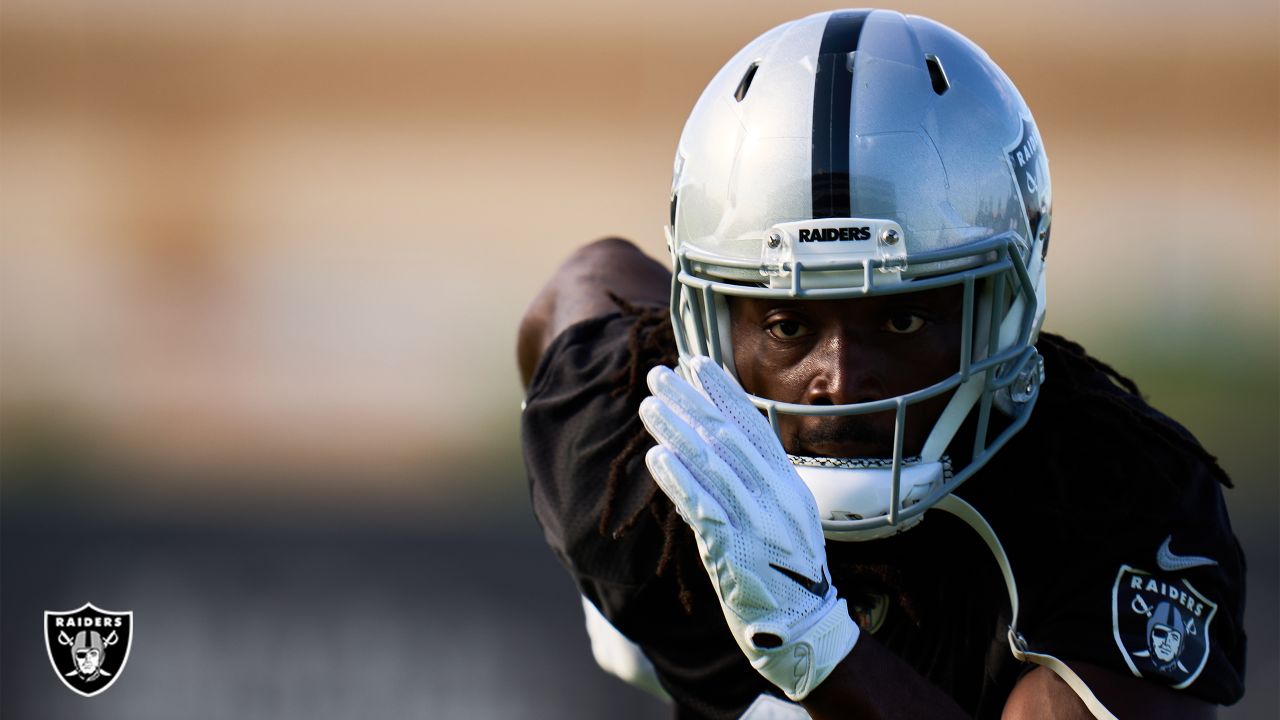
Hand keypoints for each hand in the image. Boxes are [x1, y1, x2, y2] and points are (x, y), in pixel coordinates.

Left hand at [638, 356, 858, 700]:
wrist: (802, 626)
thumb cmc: (785, 568)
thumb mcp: (784, 514)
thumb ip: (757, 479)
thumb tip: (722, 438)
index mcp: (787, 484)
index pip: (754, 425)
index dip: (724, 392)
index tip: (697, 362)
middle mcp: (774, 496)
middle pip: (727, 436)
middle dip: (690, 401)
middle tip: (658, 374)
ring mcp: (756, 522)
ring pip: (710, 465)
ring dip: (675, 430)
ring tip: (648, 405)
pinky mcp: (734, 550)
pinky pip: (702, 507)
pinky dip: (678, 479)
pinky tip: (655, 456)